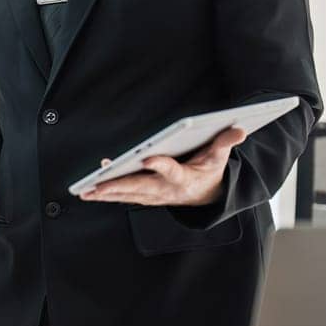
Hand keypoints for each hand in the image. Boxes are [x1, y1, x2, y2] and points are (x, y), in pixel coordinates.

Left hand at [78, 127, 245, 206]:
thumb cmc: (209, 171)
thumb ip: (225, 143)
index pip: (171, 170)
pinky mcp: (146, 197)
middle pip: (140, 187)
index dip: (159, 165)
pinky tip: (91, 186)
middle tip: (96, 185)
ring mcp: (154, 195)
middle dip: (117, 186)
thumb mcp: (219, 158)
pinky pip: (124, 196)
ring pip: (127, 195)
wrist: (206, 196)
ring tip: (85, 191)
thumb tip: (240, 128)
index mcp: (184, 177)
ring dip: (106, 194)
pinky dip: (108, 193)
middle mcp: (166, 189)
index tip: (146, 158)